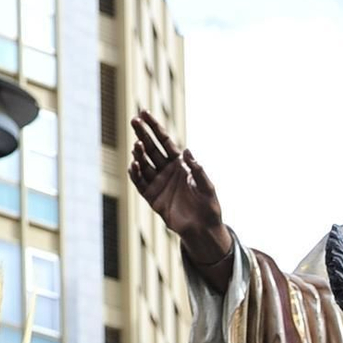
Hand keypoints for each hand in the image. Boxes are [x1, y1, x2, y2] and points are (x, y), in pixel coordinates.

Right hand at [128, 111, 231, 267]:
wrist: (203, 230)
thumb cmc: (208, 207)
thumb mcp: (207, 186)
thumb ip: (197, 169)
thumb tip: (187, 151)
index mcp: (179, 164)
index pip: (164, 141)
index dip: (154, 127)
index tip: (143, 112)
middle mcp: (167, 171)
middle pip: (151, 148)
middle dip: (142, 134)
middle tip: (133, 120)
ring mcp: (158, 183)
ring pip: (144, 164)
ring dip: (139, 154)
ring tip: (137, 146)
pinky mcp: (153, 198)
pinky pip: (140, 183)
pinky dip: (135, 174)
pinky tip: (133, 165)